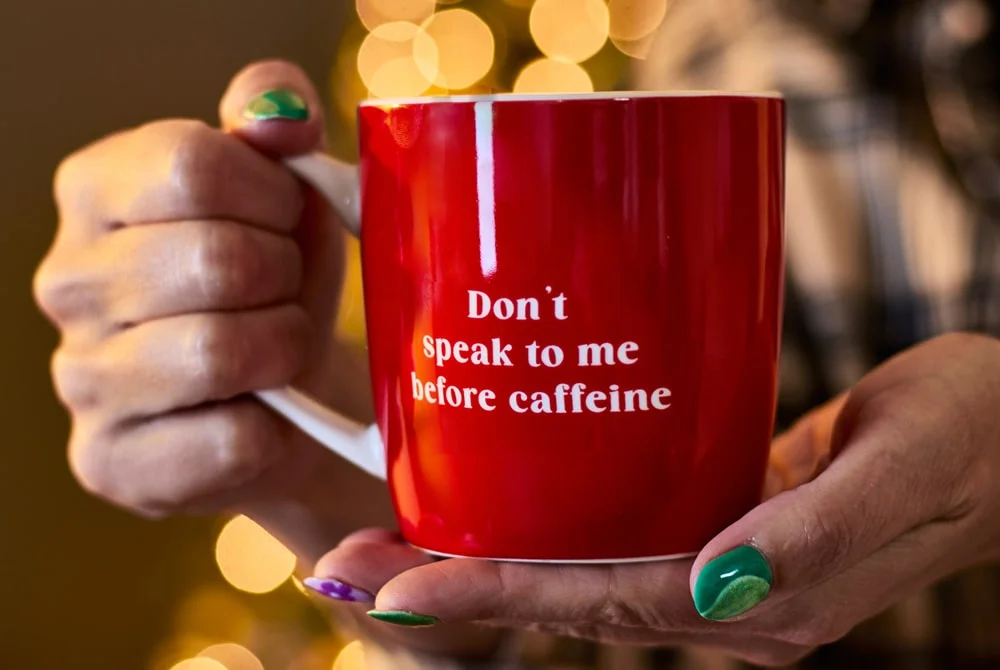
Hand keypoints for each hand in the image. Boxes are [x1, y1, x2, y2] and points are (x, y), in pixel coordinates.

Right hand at [33, 60, 392, 562]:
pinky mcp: (110, 462)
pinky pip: (231, 440)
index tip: (287, 220)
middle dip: (285, 278)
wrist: (285, 399)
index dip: (274, 195)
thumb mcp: (284, 188)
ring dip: (284, 349)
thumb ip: (276, 120)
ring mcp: (79, 378)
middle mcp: (68, 281)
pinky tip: (263, 414)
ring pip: (220, 352)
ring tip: (280, 349)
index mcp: (96, 189)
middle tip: (284, 293)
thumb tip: (283, 117)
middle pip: (216, 259)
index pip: (193, 164)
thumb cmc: (279, 282)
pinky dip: (276, 427)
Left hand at [309, 332, 999, 665]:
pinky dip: (543, 524)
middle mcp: (727, 597)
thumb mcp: (912, 466)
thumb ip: (823, 533)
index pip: (601, 603)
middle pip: (568, 594)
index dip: (494, 595)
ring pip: (579, 566)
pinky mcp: (721, 519)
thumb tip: (725, 587)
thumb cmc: (973, 435)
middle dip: (456, 585)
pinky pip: (614, 531)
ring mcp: (720, 563)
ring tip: (389, 538)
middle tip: (347, 565)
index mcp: (761, 602)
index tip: (392, 587)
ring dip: (484, 556)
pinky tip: (495, 497)